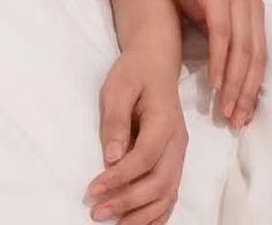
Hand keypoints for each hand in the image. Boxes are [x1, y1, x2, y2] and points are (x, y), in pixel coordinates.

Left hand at [85, 41, 186, 223]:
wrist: (156, 62)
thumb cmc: (134, 72)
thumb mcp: (117, 88)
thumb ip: (115, 122)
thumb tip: (111, 157)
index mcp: (164, 122)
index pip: (144, 158)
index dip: (119, 178)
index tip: (92, 189)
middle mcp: (177, 142)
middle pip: (159, 182)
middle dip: (128, 201)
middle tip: (97, 212)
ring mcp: (179, 153)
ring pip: (168, 193)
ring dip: (142, 213)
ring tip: (114, 224)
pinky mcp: (174, 160)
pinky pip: (171, 193)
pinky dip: (156, 213)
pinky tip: (136, 222)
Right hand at [141, 0, 264, 125]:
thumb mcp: (205, 9)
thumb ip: (217, 33)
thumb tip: (222, 65)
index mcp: (252, 6)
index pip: (260, 55)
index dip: (252, 88)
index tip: (243, 115)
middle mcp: (251, 0)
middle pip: (256, 57)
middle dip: (247, 94)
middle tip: (237, 121)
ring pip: (243, 49)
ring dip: (236, 83)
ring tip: (226, 109)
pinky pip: (223, 33)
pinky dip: (221, 60)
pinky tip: (216, 82)